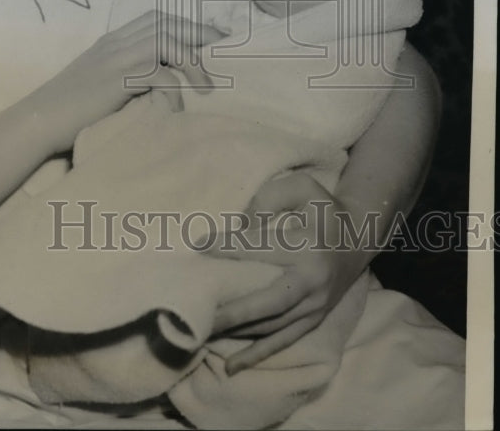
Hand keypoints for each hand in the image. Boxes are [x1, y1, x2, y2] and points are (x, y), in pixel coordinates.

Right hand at [33, 11, 222, 150]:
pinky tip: (176, 109)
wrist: (39, 120)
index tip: (212, 36)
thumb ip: (126, 75)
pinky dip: (173, 91)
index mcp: (112, 41)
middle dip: (198, 32)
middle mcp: (115, 43)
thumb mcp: (100, 83)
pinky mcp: (116, 80)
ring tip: (206, 87)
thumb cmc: (68, 110)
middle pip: (165, 23)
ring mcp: (115, 59)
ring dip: (191, 62)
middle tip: (223, 48)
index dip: (186, 23)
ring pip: (165, 42)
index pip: (155, 18)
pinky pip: (157, 75)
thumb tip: (160, 83)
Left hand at [209, 173, 369, 373]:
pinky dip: (258, 354)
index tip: (196, 246)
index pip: (260, 247)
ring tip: (202, 335)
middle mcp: (314, 281)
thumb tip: (239, 227)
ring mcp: (316, 306)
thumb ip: (269, 199)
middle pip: (269, 301)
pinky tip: (231, 366)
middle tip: (197, 313)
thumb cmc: (320, 207)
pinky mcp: (314, 320)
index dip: (227, 246)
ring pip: (273, 327)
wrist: (358, 236)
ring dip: (238, 333)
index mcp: (309, 244)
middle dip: (232, 310)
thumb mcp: (301, 187)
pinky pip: (283, 341)